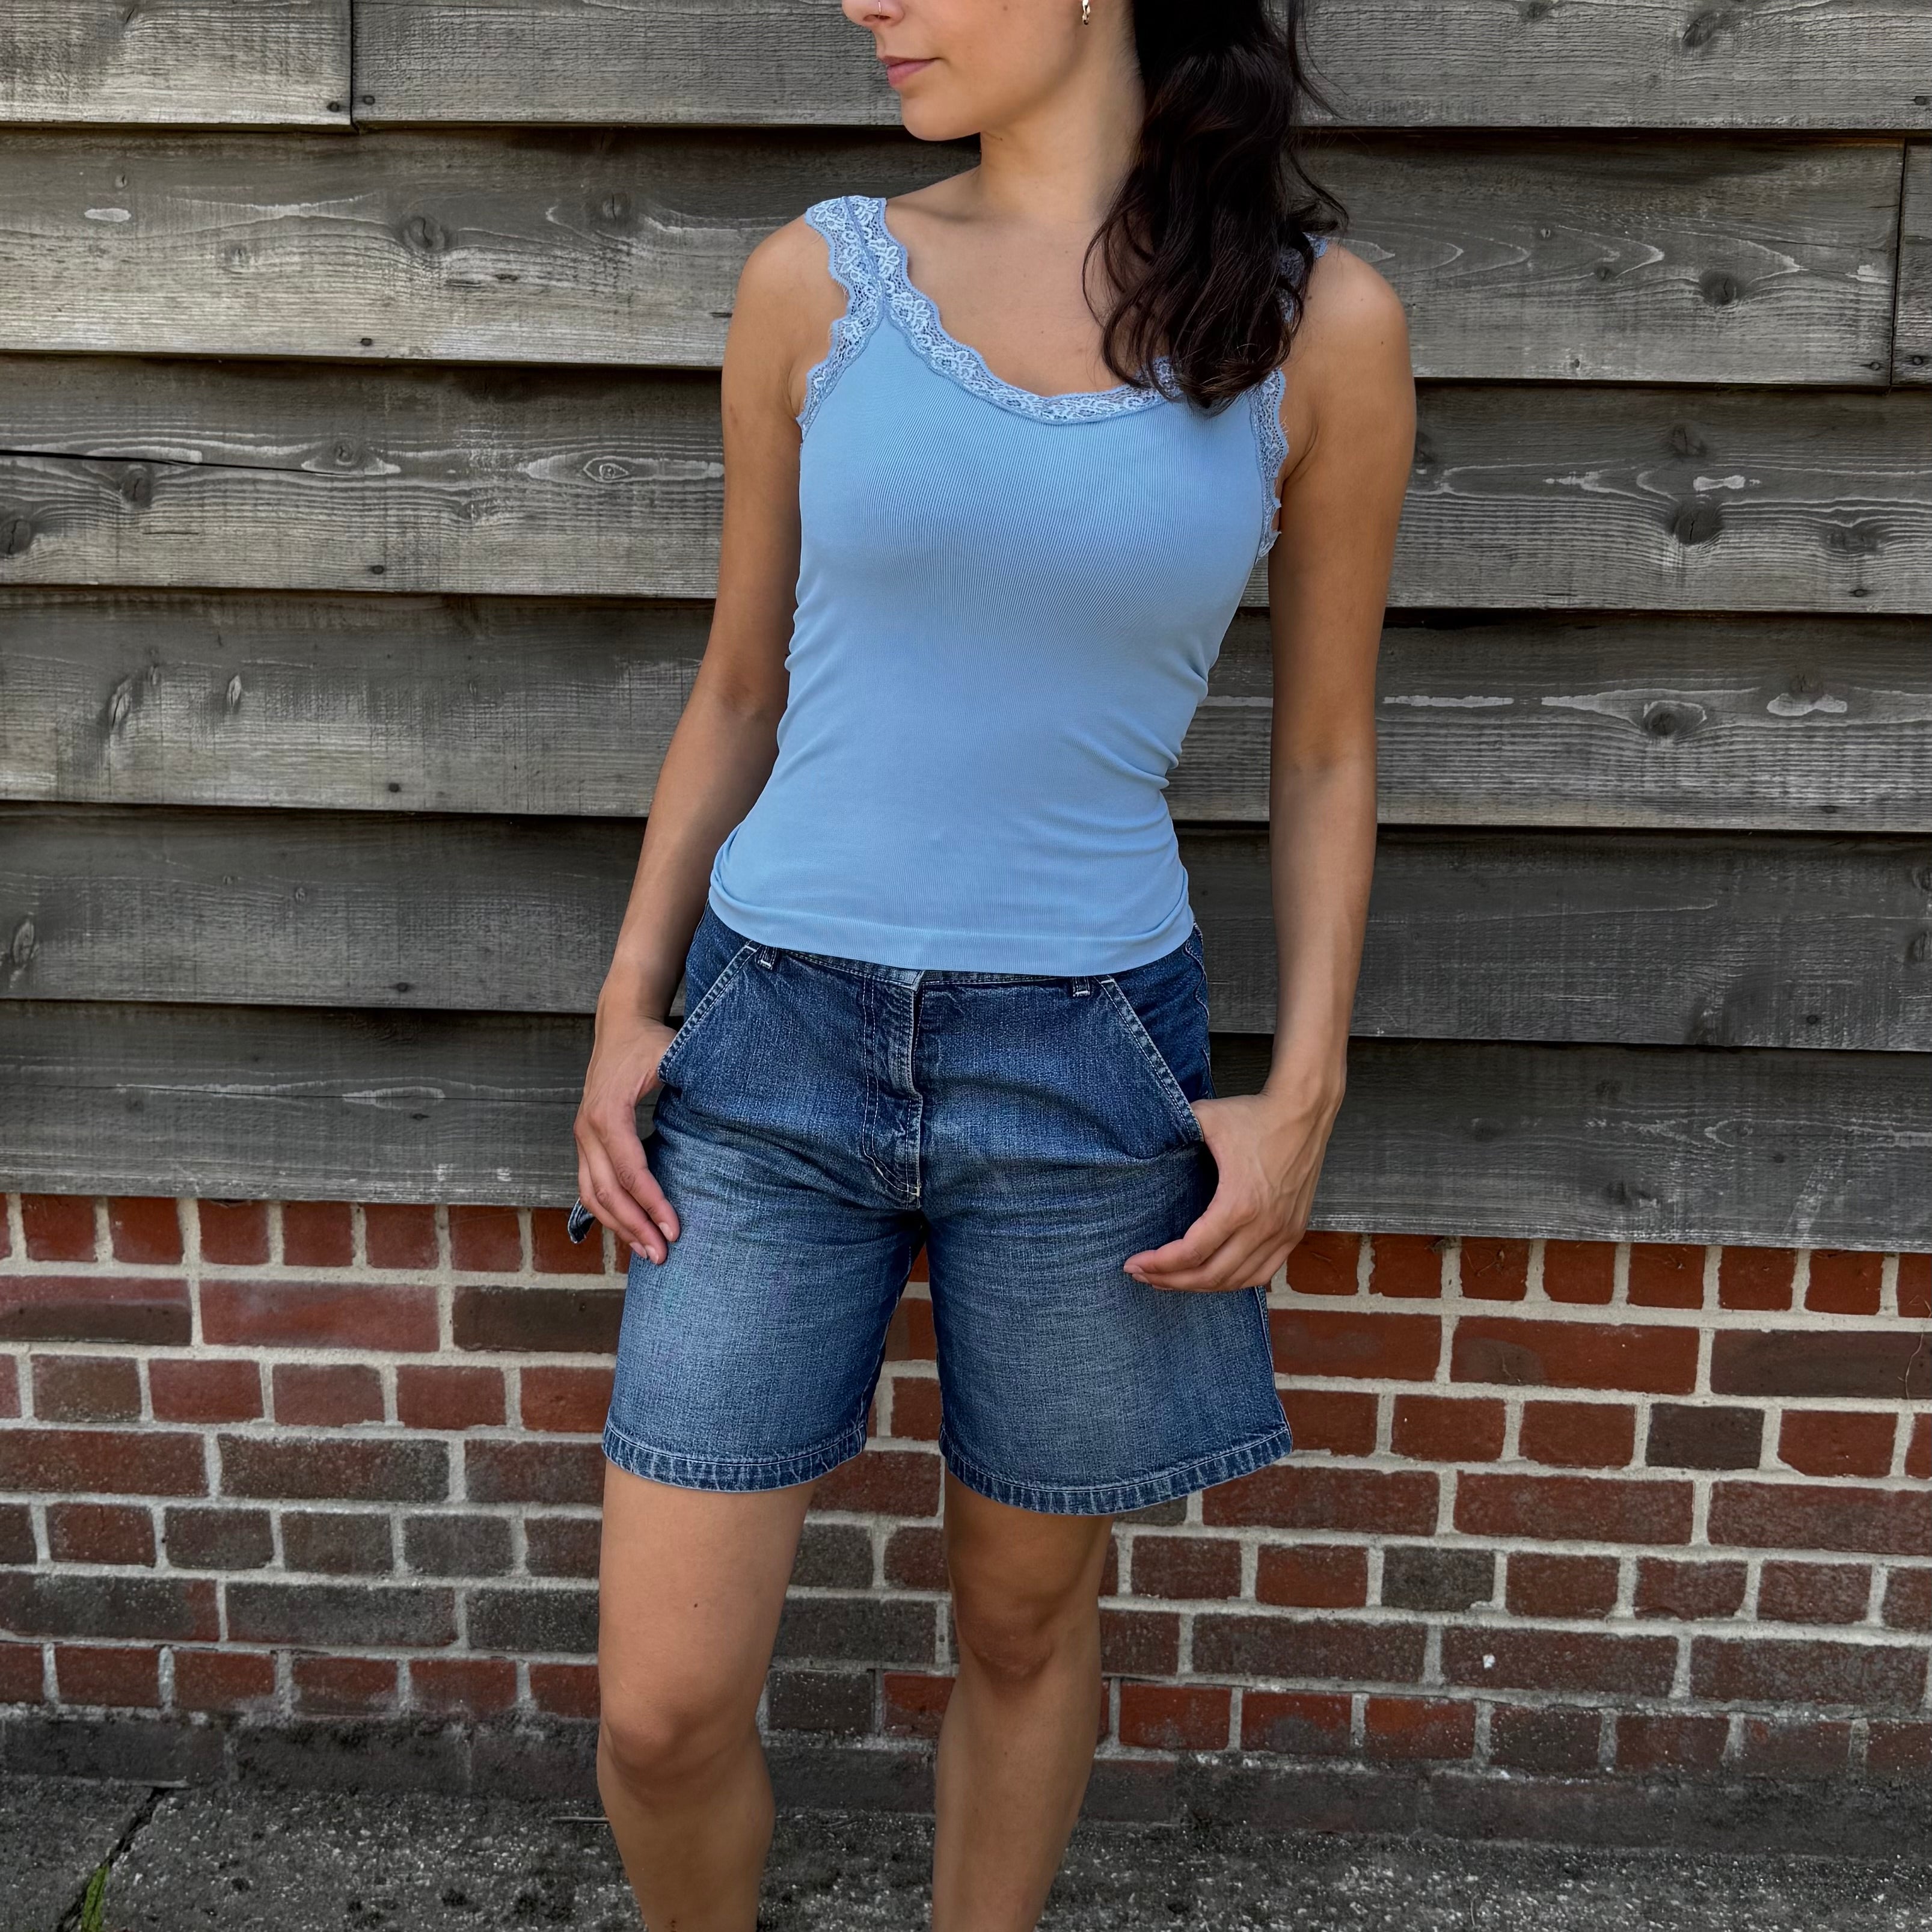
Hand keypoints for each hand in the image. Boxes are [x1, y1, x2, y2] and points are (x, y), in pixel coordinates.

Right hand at [573, 1013, 682, 1263]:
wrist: (620, 1024)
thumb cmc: (650, 1042)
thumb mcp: (673, 1056)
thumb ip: (694, 1084)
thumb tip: (731, 1113)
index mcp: (608, 1112)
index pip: (631, 1170)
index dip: (653, 1203)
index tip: (675, 1229)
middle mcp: (587, 1128)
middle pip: (607, 1191)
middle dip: (635, 1226)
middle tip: (662, 1255)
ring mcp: (582, 1137)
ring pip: (592, 1194)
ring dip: (618, 1226)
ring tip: (647, 1252)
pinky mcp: (586, 1141)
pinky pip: (590, 1186)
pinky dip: (608, 1212)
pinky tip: (630, 1230)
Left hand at [1123, 1080, 1341, 1292]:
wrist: (1304, 1112)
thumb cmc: (1256, 1115)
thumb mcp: (1205, 1118)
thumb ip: (1171, 1130)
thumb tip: (1140, 1140)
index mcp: (1239, 1203)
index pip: (1192, 1252)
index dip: (1160, 1264)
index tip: (1134, 1263)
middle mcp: (1264, 1226)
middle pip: (1211, 1275)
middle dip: (1172, 1280)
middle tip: (1144, 1276)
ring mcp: (1282, 1232)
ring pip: (1237, 1280)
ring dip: (1201, 1286)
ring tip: (1171, 1280)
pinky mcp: (1293, 1232)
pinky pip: (1263, 1273)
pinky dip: (1234, 1282)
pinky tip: (1212, 1277)